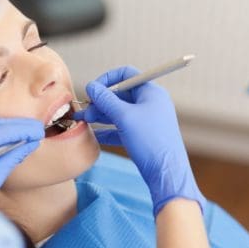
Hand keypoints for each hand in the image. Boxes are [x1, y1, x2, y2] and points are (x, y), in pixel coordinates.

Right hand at [74, 66, 204, 215]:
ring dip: (100, 115)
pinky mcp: (142, 135)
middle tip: (84, 110)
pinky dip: (107, 129)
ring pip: (119, 112)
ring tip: (82, 121)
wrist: (166, 173)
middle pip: (120, 94)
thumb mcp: (124, 117)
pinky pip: (121, 127)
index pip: (126, 74)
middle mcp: (150, 103)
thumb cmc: (150, 141)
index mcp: (150, 92)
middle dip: (100, 101)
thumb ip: (105, 100)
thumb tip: (91, 86)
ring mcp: (146, 120)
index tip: (92, 90)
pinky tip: (94, 135)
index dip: (107, 79)